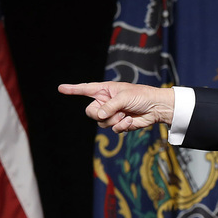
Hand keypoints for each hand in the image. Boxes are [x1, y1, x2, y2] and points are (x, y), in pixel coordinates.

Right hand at [58, 81, 174, 133]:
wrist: (156, 107)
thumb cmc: (142, 96)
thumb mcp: (124, 97)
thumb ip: (110, 106)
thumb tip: (99, 116)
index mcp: (105, 90)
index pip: (85, 89)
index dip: (72, 89)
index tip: (60, 88)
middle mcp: (106, 102)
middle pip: (90, 112)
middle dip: (100, 114)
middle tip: (114, 111)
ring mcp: (112, 114)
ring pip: (102, 122)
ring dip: (114, 120)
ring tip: (126, 114)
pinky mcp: (120, 123)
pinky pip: (113, 129)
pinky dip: (122, 126)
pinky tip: (130, 120)